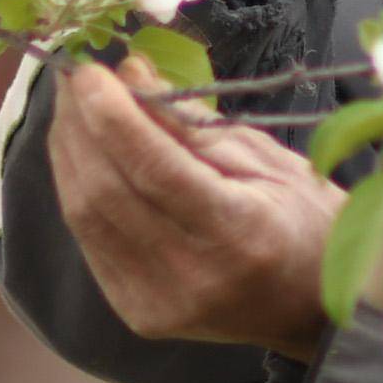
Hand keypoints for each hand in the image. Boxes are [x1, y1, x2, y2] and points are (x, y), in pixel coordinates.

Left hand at [48, 63, 341, 353]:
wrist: (313, 309)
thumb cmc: (307, 224)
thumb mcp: (271, 161)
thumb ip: (195, 124)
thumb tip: (131, 74)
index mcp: (240, 233)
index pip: (156, 169)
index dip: (112, 117)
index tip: (87, 70)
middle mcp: (193, 274)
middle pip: (108, 190)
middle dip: (80, 126)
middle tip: (72, 77)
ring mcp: (158, 301)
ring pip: (86, 216)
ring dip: (68, 154)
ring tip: (72, 108)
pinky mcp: (136, 311)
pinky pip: (89, 240)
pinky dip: (77, 190)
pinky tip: (81, 155)